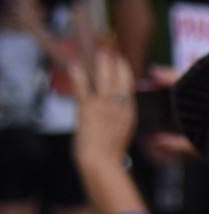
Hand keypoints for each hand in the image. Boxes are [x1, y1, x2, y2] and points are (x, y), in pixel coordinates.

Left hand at [69, 47, 136, 175]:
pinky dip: (78, 75)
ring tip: (101, 52)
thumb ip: (119, 119)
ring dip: (103, 64)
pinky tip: (75, 65)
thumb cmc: (111, 154)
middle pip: (120, 80)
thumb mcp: (121, 134)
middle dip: (116, 64)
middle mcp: (119, 107)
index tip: (122, 62)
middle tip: (112, 51)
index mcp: (129, 113)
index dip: (125, 73)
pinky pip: (82, 88)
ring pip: (105, 80)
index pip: (129, 88)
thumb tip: (116, 113)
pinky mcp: (88, 109)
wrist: (102, 162)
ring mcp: (104, 107)